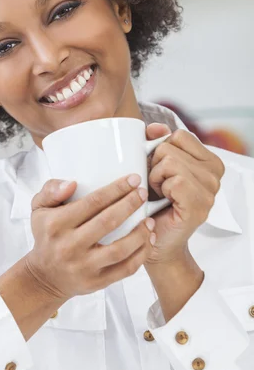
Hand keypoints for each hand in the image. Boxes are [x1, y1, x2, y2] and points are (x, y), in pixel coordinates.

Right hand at [25, 175, 155, 300]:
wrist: (45, 276)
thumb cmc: (47, 236)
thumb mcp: (39, 209)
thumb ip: (51, 190)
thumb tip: (72, 184)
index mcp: (56, 224)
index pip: (92, 202)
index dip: (116, 189)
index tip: (133, 179)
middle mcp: (69, 246)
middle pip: (108, 222)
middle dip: (130, 205)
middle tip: (142, 193)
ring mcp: (83, 267)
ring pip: (119, 249)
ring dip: (140, 233)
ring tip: (150, 220)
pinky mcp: (96, 283)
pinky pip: (125, 269)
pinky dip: (141, 255)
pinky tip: (148, 241)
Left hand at [144, 123, 224, 264]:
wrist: (157, 241)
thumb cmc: (155, 204)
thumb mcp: (156, 166)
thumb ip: (158, 142)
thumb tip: (156, 128)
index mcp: (209, 161)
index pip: (178, 135)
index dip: (160, 149)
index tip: (160, 170)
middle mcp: (215, 174)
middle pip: (169, 147)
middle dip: (154, 165)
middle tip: (158, 186)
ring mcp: (210, 190)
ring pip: (169, 161)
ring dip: (155, 178)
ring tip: (160, 194)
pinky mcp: (200, 205)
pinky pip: (175, 180)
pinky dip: (160, 188)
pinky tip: (163, 201)